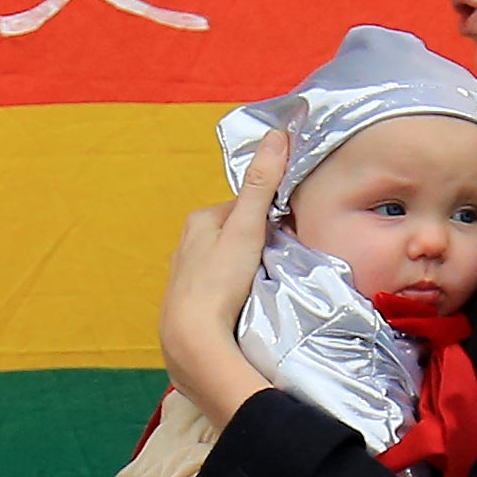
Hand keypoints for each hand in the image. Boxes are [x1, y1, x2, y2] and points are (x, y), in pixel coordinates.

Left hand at [160, 127, 282, 422]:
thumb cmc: (218, 282)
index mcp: (199, 222)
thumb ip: (261, 185)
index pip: (243, 206)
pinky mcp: (189, 306)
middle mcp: (186, 245)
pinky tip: (245, 306)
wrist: (192, 341)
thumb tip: (276, 135)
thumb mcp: (246, 228)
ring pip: (227, 262)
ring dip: (247, 269)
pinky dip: (234, 292)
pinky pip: (220, 289)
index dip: (270, 215)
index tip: (290, 230)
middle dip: (259, 242)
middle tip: (282, 259)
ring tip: (266, 285)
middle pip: (235, 234)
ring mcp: (185, 277)